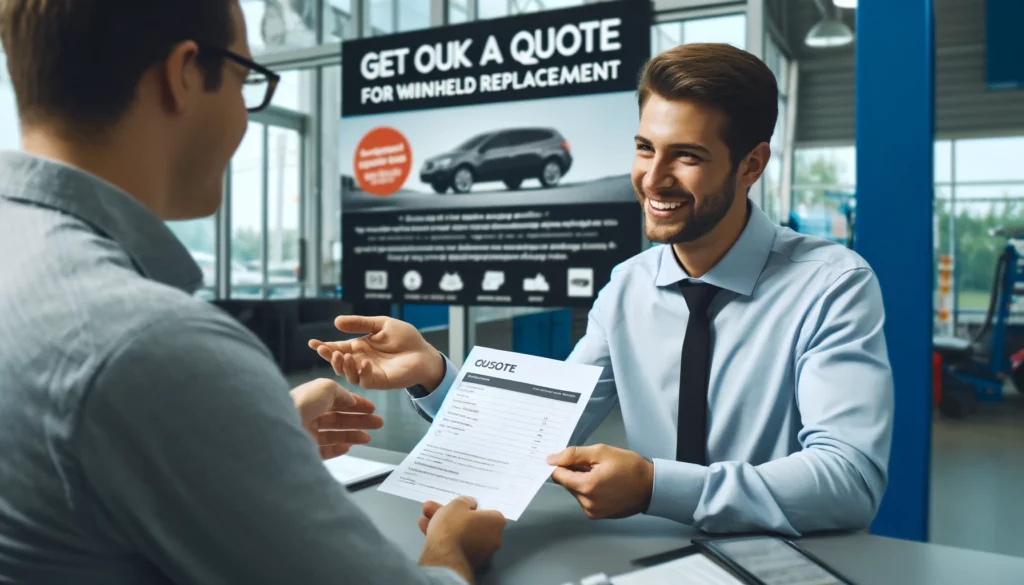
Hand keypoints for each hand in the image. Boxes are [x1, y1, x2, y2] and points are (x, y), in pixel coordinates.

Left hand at [290, 378, 383, 459]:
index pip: (338, 401)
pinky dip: (337, 449)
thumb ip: (342, 394)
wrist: (280, 426)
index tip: (372, 408)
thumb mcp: (327, 387)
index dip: (356, 404)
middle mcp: (309, 415)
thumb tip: (351, 401)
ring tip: (368, 438)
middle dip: (360, 420)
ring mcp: (307, 433)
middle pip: (339, 418)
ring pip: (334, 435)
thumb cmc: (302, 402)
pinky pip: (324, 451)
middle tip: (378, 423)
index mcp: (313, 398)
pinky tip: (348, 446)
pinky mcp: (306, 450)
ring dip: (353, 435)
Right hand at [308, 316, 445, 391]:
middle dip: (330, 357)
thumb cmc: (405, 339)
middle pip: (339, 362)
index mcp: (359, 347)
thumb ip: (360, 324)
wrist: (423, 353)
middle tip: (326, 350)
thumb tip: (336, 322)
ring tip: (343, 356)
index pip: (337, 347)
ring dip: (343, 366)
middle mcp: (360, 361)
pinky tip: (364, 363)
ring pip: (348, 374)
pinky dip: (361, 372)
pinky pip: (364, 380)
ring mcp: (368, 372)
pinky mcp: (378, 381)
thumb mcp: (381, 325)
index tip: (312, 343)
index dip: (324, 346)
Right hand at [418, 497, 506, 582]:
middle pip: (470, 524)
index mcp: (497, 523)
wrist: (444, 558)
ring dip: (443, 526)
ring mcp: (481, 554)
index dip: (471, 509)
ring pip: (460, 535)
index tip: (459, 507)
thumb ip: (466, 501)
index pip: (486, 512)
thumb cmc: (454, 526)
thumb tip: (471, 505)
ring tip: (424, 518)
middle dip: (450, 516)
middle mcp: (493, 539)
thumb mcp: (457, 504)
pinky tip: (425, 529)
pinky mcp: (467, 564)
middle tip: (434, 509)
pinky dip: (443, 539)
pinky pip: (455, 547)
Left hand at [546, 444, 654, 518]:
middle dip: (576, 472)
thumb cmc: (631, 468)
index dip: (563, 464)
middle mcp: (587, 503)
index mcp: (587, 486)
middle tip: (595, 466)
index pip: (558, 476)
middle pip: (567, 484)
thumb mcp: (602, 452)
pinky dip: (590, 491)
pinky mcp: (598, 515)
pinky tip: (605, 485)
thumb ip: (574, 455)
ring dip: (583, 482)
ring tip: (603, 476)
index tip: (573, 459)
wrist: (651, 487)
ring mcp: (593, 511)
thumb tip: (552, 459)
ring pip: (576, 492)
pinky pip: (585, 500)